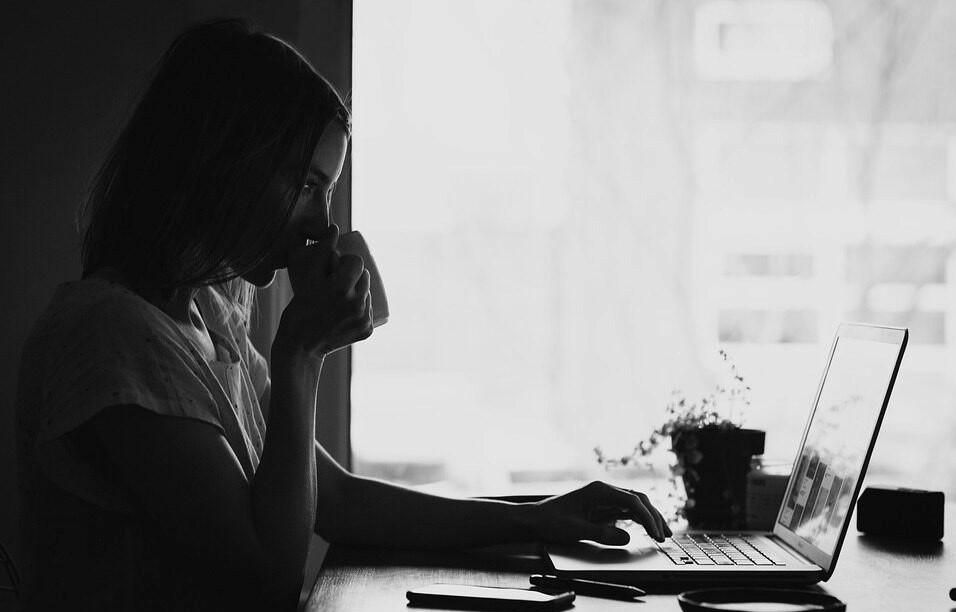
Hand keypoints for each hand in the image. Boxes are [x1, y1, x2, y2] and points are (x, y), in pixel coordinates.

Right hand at [273, 224, 372, 358]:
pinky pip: (369, 310)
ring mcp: (364, 318)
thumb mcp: (307, 278)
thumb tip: (335, 227)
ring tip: (341, 296)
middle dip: (353, 276)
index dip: (346, 262)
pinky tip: (348, 310)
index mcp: (341, 288)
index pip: (357, 262)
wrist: (301, 345)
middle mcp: (357, 303)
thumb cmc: (300, 308)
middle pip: (364, 277)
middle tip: (336, 282)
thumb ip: (320, 251)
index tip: (335, 268)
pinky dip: (361, 307)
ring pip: (368, 293)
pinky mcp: (367, 330)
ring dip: (358, 290)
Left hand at [531, 481, 671, 544]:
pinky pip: (626, 511)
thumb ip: (601, 533)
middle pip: (638, 500)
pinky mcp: (603, 507)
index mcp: (599, 490)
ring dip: (650, 517)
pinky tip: (648, 529)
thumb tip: (626, 536)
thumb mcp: (576, 530)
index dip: (647, 517)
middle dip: (654, 516)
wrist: (535, 519)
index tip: (656, 533)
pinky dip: (639, 520)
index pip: (632, 501)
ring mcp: (604, 498)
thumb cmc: (551, 521)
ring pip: (635, 505)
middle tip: (665, 535)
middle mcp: (604, 491)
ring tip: (663, 533)